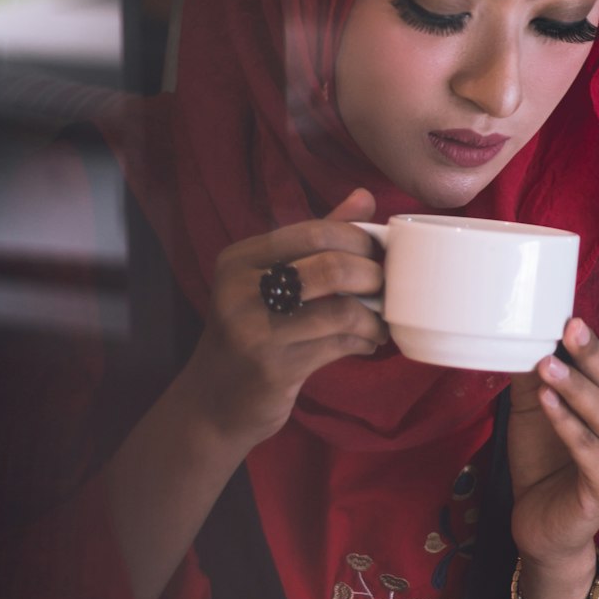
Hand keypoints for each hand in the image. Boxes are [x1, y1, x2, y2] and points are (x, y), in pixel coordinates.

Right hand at [182, 188, 387, 448]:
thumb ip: (317, 237)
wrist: (212, 402)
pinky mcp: (273, 368)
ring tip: (379, 321)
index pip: (313, 231)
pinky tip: (367, 342)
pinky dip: (364, 340)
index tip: (378, 253)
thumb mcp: (273, 279)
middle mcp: (240, 291)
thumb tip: (365, 196)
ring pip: (340, 310)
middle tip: (385, 287)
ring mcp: (254, 331)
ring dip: (373, 316)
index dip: (358, 239)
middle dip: (371, 275)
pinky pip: (338, 345)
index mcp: (239, 259)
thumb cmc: (253, 329)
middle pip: (330, 267)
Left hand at [507, 281, 598, 584]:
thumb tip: (523, 320)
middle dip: (595, 354)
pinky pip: (589, 449)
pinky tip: (545, 401)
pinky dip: (566, 424)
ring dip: (575, 389)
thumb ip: (544, 362)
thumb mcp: (542, 396)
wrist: (542, 519)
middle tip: (570, 324)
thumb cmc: (548, 451)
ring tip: (544, 362)